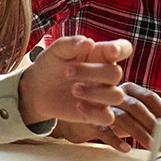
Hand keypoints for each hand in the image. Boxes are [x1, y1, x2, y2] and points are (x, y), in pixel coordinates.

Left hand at [17, 36, 132, 126]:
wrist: (37, 88)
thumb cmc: (51, 64)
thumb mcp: (58, 50)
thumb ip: (72, 43)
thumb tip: (89, 42)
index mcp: (101, 54)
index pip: (124, 49)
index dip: (122, 49)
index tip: (111, 50)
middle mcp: (106, 75)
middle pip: (116, 73)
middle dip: (93, 72)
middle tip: (67, 71)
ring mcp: (103, 95)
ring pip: (117, 96)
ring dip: (95, 93)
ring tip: (73, 90)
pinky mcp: (96, 113)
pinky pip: (108, 117)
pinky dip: (94, 112)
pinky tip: (78, 105)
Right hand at [48, 84, 160, 152]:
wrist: (78, 116)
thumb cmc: (113, 114)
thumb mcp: (136, 116)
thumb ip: (157, 120)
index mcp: (130, 88)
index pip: (151, 98)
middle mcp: (116, 92)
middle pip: (138, 107)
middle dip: (154, 125)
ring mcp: (102, 105)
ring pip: (123, 118)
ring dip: (139, 134)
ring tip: (152, 148)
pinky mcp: (89, 118)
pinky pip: (104, 129)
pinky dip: (115, 139)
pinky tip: (126, 149)